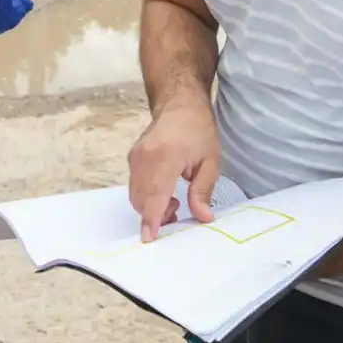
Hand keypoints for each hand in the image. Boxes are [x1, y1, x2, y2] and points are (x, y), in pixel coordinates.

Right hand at [127, 98, 220, 242]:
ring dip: (151, 207)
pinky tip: (164, 192)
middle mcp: (144, 158)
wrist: (179, 104)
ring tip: (175, 202)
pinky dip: (146, 196)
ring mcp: (135, 157)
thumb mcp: (210, 161)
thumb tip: (202, 217)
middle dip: (155, 215)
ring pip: (135, 194)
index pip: (155, 195)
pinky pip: (134, 185)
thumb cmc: (198, 131)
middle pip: (141, 199)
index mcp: (165, 157)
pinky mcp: (132, 158)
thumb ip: (203, 191)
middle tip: (178, 214)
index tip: (148, 238)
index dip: (151, 219)